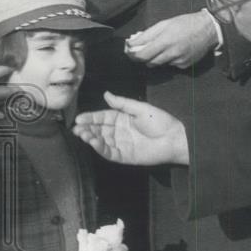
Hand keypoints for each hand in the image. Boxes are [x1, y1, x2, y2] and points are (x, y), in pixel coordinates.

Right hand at [74, 91, 188, 165]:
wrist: (174, 138)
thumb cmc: (160, 121)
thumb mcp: (140, 108)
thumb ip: (122, 103)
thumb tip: (105, 94)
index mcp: (121, 118)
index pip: (102, 117)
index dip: (90, 118)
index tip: (78, 118)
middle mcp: (119, 131)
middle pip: (99, 130)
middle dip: (87, 129)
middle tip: (77, 129)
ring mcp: (121, 144)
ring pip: (101, 141)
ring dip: (91, 138)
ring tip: (83, 135)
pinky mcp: (124, 156)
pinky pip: (109, 153)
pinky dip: (100, 148)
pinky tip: (94, 142)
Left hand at [125, 11, 215, 68]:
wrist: (208, 29)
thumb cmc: (186, 23)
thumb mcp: (165, 23)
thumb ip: (148, 34)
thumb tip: (133, 42)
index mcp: (165, 40)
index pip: (143, 54)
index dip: (133, 55)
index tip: (129, 51)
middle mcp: (172, 53)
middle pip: (149, 61)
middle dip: (143, 57)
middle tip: (141, 49)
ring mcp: (179, 61)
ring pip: (159, 64)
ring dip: (155, 58)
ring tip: (161, 47)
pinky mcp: (184, 65)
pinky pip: (170, 65)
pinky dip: (168, 59)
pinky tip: (174, 50)